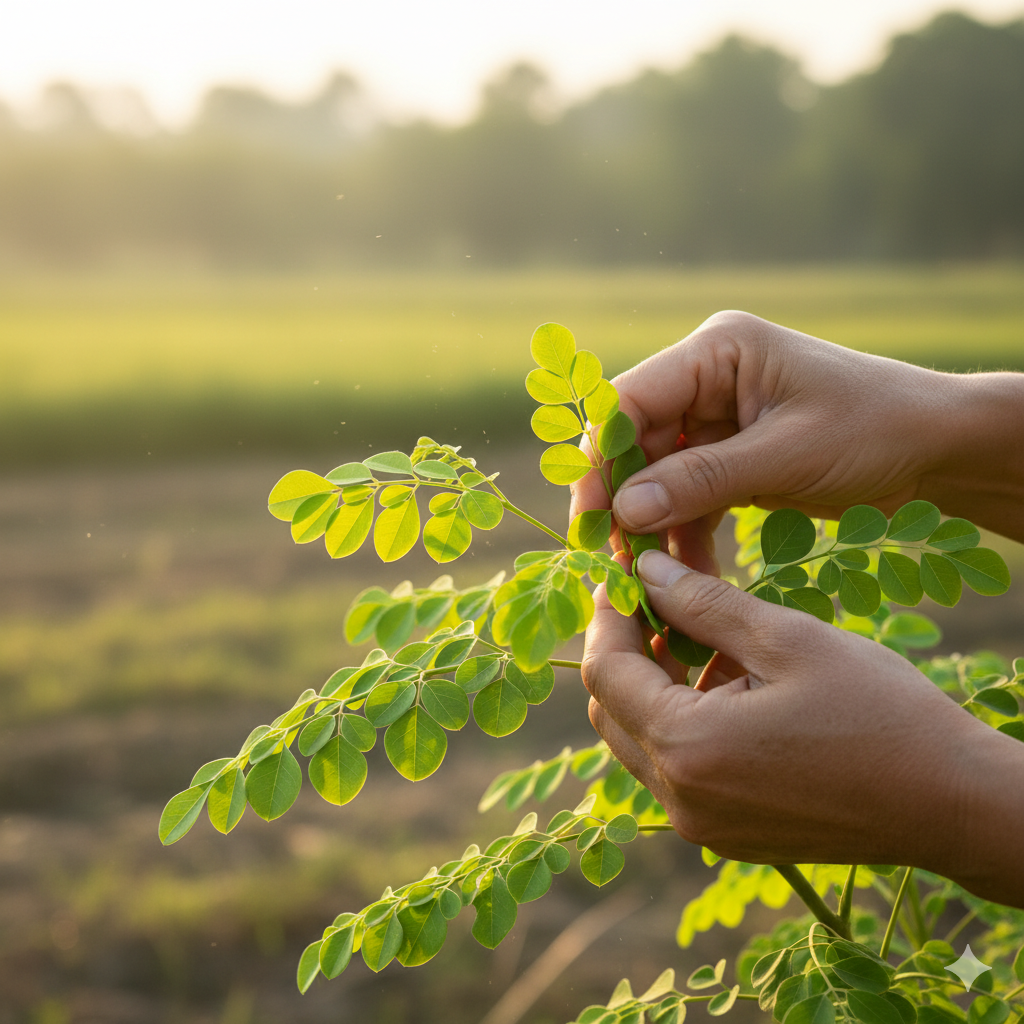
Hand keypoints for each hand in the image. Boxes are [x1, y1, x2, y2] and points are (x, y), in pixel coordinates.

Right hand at [571, 310, 1023, 543]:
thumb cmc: (875, 429)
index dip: (600, 458)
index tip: (590, 517)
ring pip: (657, 476)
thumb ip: (701, 481)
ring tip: (648, 581)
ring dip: (652, 527)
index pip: (630, 399)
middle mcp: (707, 379)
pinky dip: (684, 534)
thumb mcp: (787, 455)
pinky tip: (685, 576)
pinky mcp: (730, 457)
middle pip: (636, 442)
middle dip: (624, 502)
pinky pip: (688, 497)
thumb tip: (623, 511)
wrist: (939, 449)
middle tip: (616, 561)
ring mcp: (716, 420)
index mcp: (717, 352)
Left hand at [581, 548, 1023, 907]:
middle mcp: (680, 799)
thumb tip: (647, 569)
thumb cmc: (880, 713)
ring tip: (701, 640)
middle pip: (612, 711)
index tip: (623, 575)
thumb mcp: (788, 639)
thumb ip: (702, 602)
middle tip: (656, 602)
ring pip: (639, 742)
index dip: (608, 616)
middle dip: (625, 651)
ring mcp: (700, 826)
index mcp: (688, 749)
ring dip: (653, 687)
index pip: (607, 672)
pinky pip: (674, 772)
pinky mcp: (724, 836)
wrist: (952, 803)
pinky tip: (727, 688)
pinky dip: (680, 724)